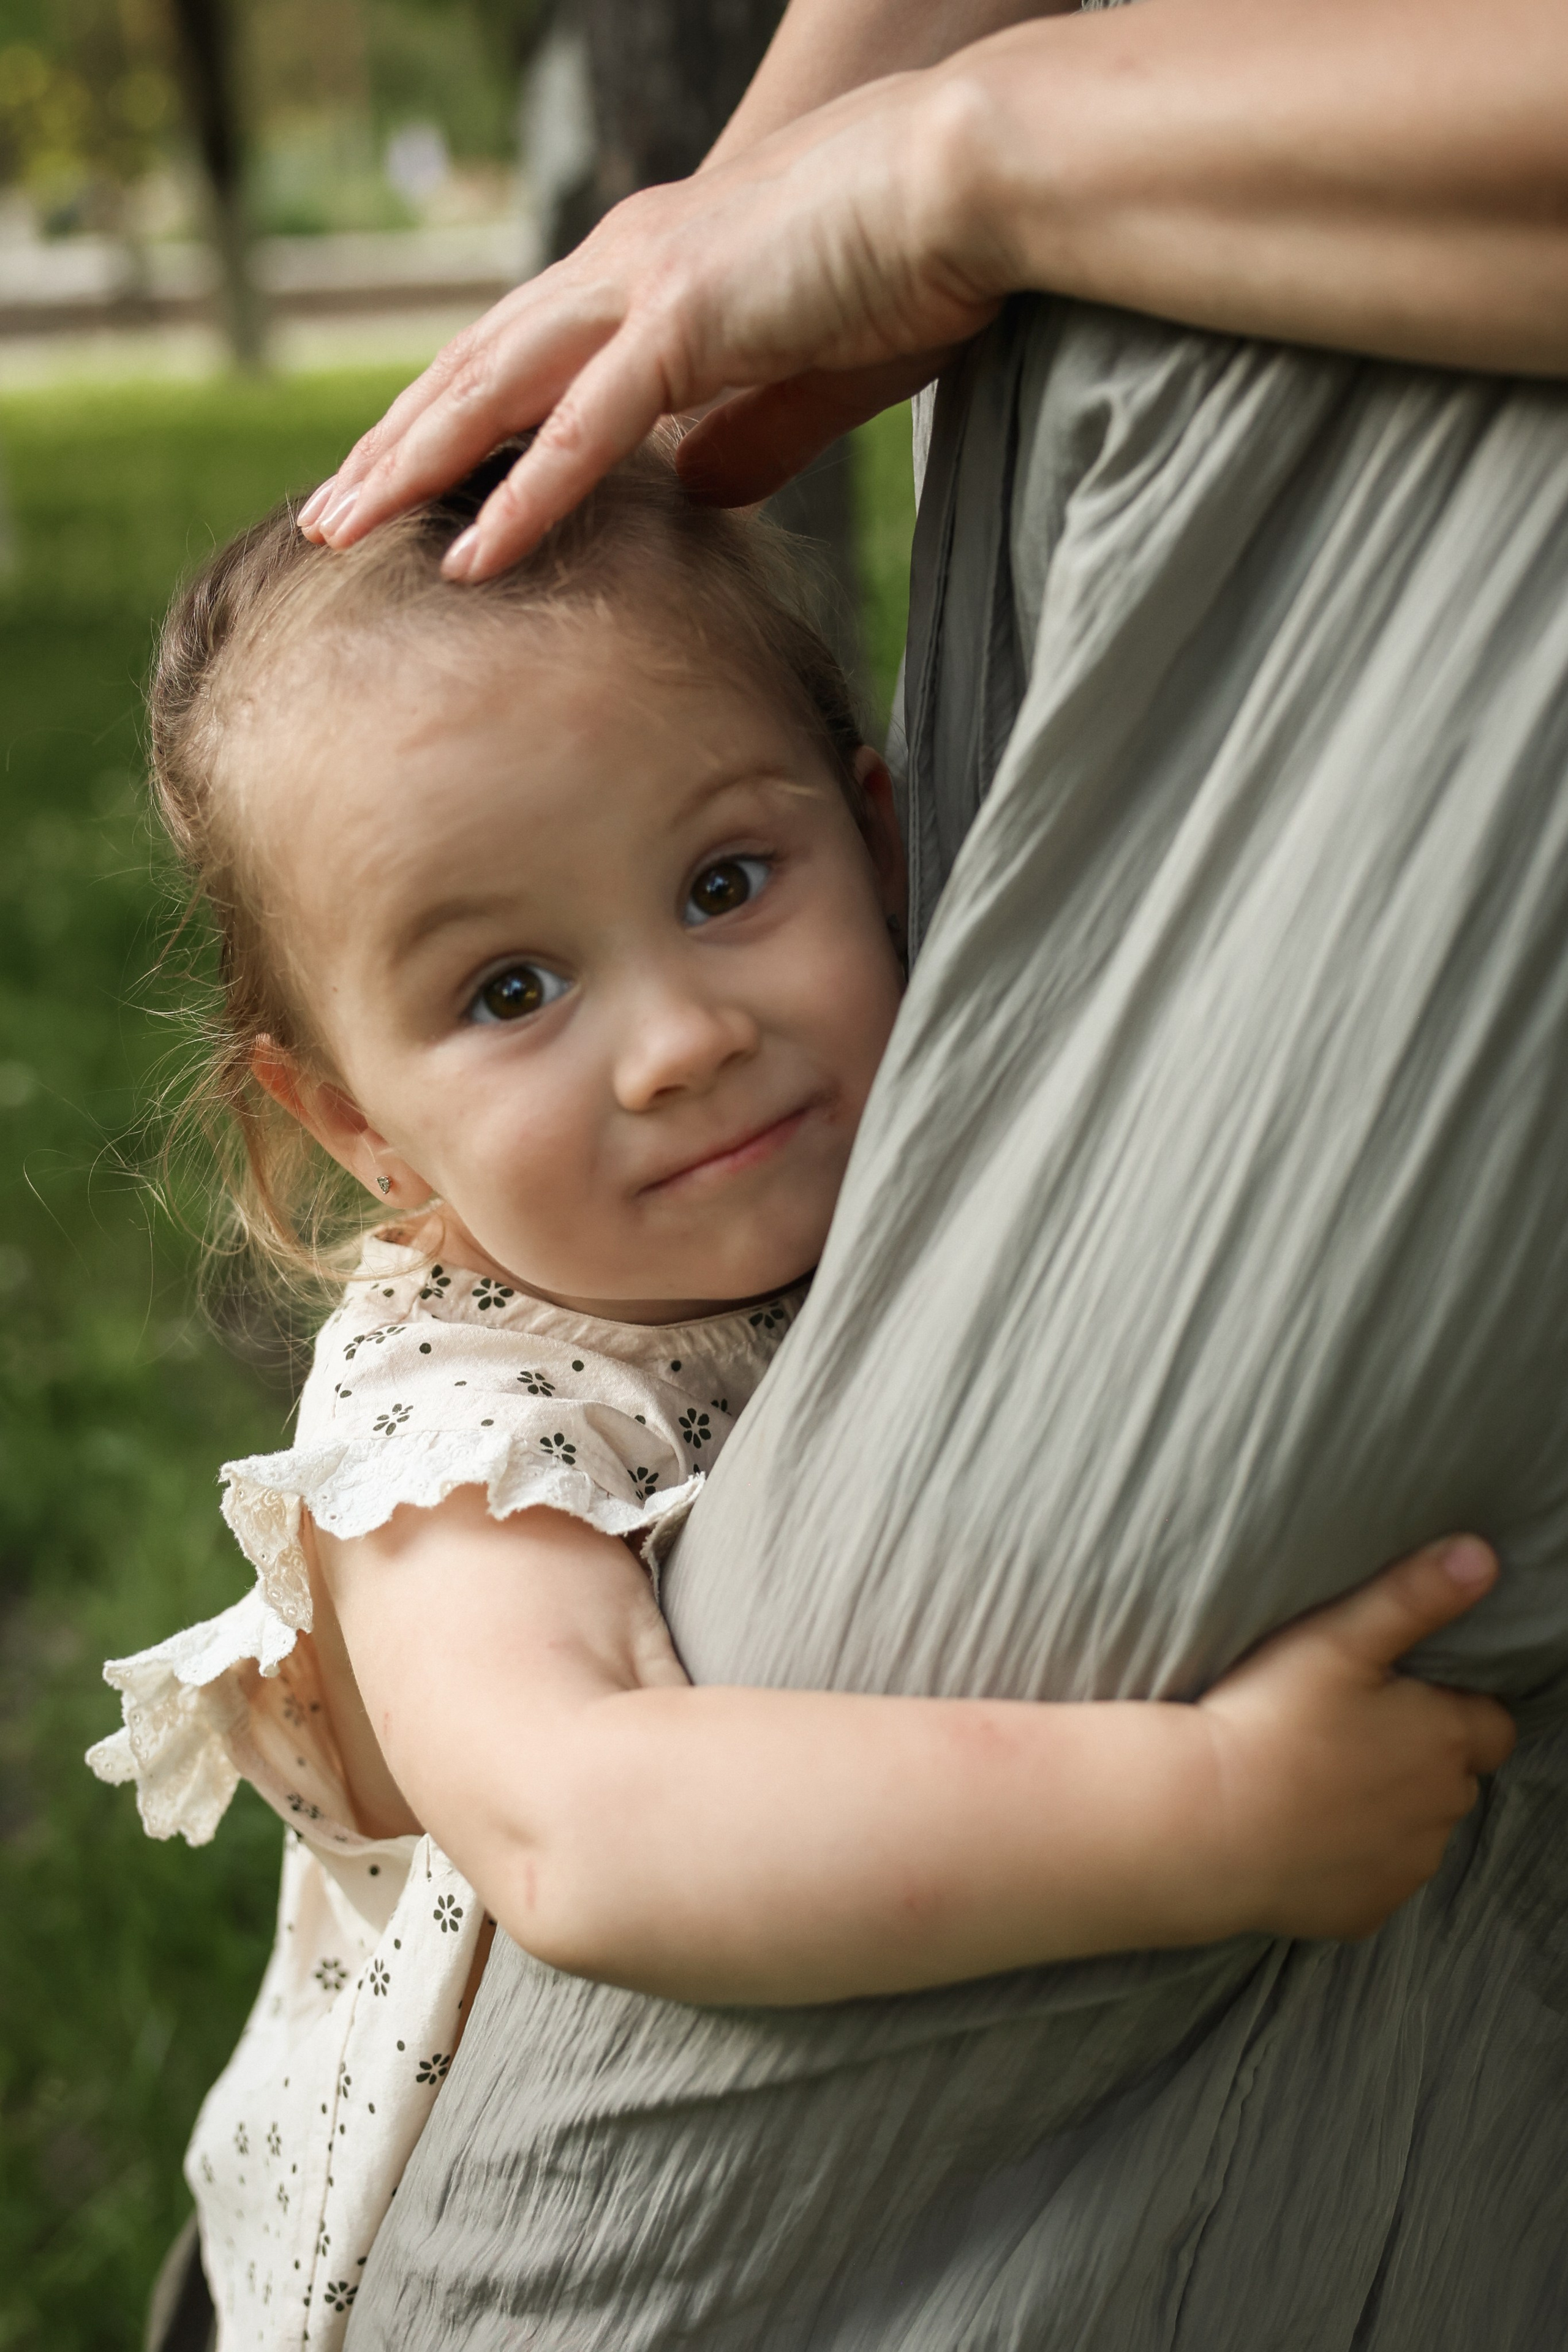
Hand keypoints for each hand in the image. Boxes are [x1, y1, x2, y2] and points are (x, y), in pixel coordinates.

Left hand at [296, 71, 1000, 577]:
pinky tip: (469, 556)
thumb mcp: (808, 372)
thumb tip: (694, 494)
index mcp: (646, 271)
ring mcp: (644, 287)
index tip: (392, 482)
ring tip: (342, 535)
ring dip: (412, 467)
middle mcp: (620, 266)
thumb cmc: (909, 264)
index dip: (445, 419)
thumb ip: (744, 434)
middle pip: (474, 367)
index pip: (516, 355)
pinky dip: (521, 497)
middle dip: (392, 445)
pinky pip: (582, 430)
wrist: (969, 175)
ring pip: (494, 390)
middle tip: (324, 520)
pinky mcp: (686, 320)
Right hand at [1199, 1538, 1515, 1942]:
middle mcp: (1441, 1811)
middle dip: (1420, 1757)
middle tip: (1345, 1731)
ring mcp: (1405, 1869)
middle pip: (1454, 1778)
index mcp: (1444, 1741)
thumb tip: (1484, 1555)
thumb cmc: (1267, 1720)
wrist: (1203, 1823)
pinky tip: (1303, 1832)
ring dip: (1389, 1810)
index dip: (1452, 1706)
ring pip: (1418, 1831)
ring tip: (1317, 1779)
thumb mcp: (1338, 1638)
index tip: (1397, 1696)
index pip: (1492, 1724)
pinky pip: (1376, 1880)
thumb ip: (1415, 1594)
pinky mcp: (1365, 1912)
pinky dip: (1353, 1860)